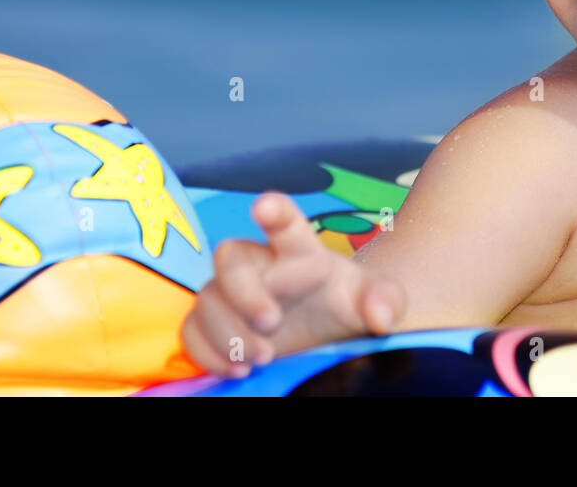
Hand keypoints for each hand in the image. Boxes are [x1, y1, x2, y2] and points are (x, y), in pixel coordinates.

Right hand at [179, 191, 406, 378]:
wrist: (325, 331)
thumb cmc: (346, 304)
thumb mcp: (377, 300)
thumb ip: (386, 301)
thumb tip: (381, 315)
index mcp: (297, 248)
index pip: (283, 220)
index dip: (273, 210)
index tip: (263, 207)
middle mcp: (258, 264)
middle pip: (230, 257)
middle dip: (244, 292)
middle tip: (272, 323)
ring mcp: (230, 293)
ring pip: (206, 299)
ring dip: (228, 332)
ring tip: (261, 359)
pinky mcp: (213, 323)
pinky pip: (190, 331)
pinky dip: (207, 352)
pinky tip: (236, 369)